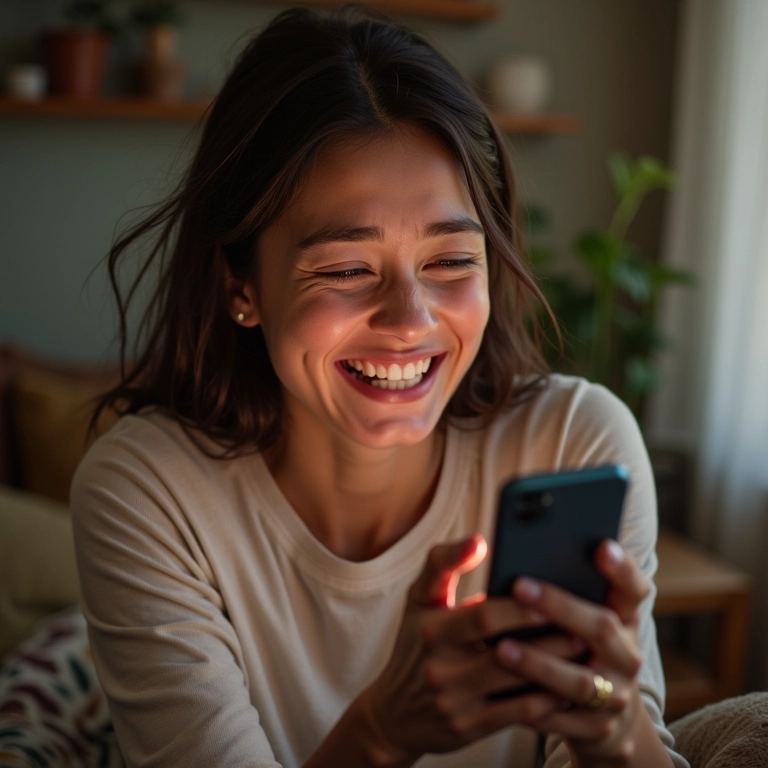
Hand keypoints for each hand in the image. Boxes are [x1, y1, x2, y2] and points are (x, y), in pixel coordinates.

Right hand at [356, 535, 583, 764]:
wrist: (395, 711)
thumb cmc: (416, 642)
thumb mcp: (418, 599)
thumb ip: (443, 562)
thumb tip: (479, 541)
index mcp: (431, 629)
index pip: (483, 616)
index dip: (520, 608)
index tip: (551, 594)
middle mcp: (440, 668)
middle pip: (506, 652)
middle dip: (547, 637)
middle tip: (582, 623)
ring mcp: (454, 702)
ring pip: (516, 685)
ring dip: (554, 667)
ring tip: (582, 649)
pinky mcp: (468, 728)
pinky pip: (516, 714)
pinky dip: (544, 700)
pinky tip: (565, 685)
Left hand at [495, 540, 651, 764]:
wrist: (610, 724)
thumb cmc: (581, 651)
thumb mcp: (586, 622)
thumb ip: (568, 592)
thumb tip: (526, 550)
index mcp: (625, 621)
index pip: (634, 590)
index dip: (622, 569)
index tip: (601, 545)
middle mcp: (627, 657)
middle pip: (602, 627)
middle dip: (560, 606)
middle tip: (520, 585)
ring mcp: (616, 696)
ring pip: (579, 680)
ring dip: (538, 663)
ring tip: (501, 648)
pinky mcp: (597, 731)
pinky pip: (562, 720)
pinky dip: (533, 708)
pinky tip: (502, 693)